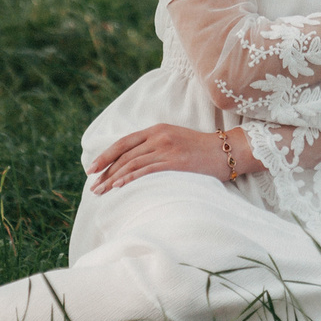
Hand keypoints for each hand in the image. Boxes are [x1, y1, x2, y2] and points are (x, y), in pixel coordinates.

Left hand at [87, 123, 252, 193]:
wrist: (228, 151)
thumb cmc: (203, 151)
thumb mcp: (176, 142)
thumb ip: (157, 147)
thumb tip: (136, 163)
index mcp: (157, 130)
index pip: (124, 143)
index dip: (106, 155)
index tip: (92, 169)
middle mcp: (158, 136)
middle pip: (124, 154)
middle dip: (105, 171)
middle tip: (93, 187)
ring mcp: (166, 148)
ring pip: (131, 163)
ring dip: (113, 178)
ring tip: (100, 191)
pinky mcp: (174, 161)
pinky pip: (145, 169)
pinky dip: (129, 178)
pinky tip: (118, 187)